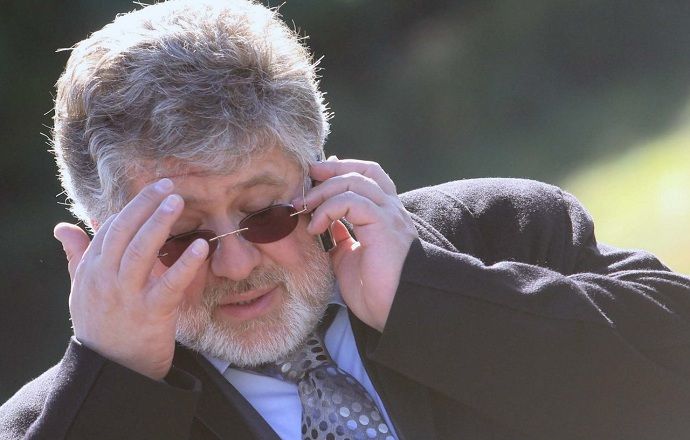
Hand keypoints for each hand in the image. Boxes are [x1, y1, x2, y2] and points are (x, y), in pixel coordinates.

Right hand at [53, 179, 208, 379]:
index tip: (153, 190)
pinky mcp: (151, 313)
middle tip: (167, 186)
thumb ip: (77, 256)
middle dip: (144, 205)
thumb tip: (63, 227)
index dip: (132, 207)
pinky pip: (170, 284)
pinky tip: (201, 246)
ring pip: (142, 251)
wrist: (112, 370)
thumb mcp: (82, 290)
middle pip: (124, 232)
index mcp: (91, 271)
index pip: (110, 229)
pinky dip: (186, 264)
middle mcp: (106, 279)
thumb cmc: (101, 325)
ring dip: (160, 223)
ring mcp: (127, 296)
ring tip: (177, 201)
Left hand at [298, 158, 418, 331]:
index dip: (342, 169)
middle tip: (304, 184)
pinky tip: (316, 227)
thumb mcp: (349, 258)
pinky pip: (353, 201)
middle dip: (330, 171)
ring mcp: (389, 215)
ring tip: (303, 207)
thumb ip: (340, 237)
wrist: (396, 310)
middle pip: (362, 172)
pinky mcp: (383, 225)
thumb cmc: (376, 290)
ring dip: (324, 191)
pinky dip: (329, 209)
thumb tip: (325, 223)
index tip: (315, 174)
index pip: (367, 176)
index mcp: (384, 216)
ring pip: (355, 182)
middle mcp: (390, 210)